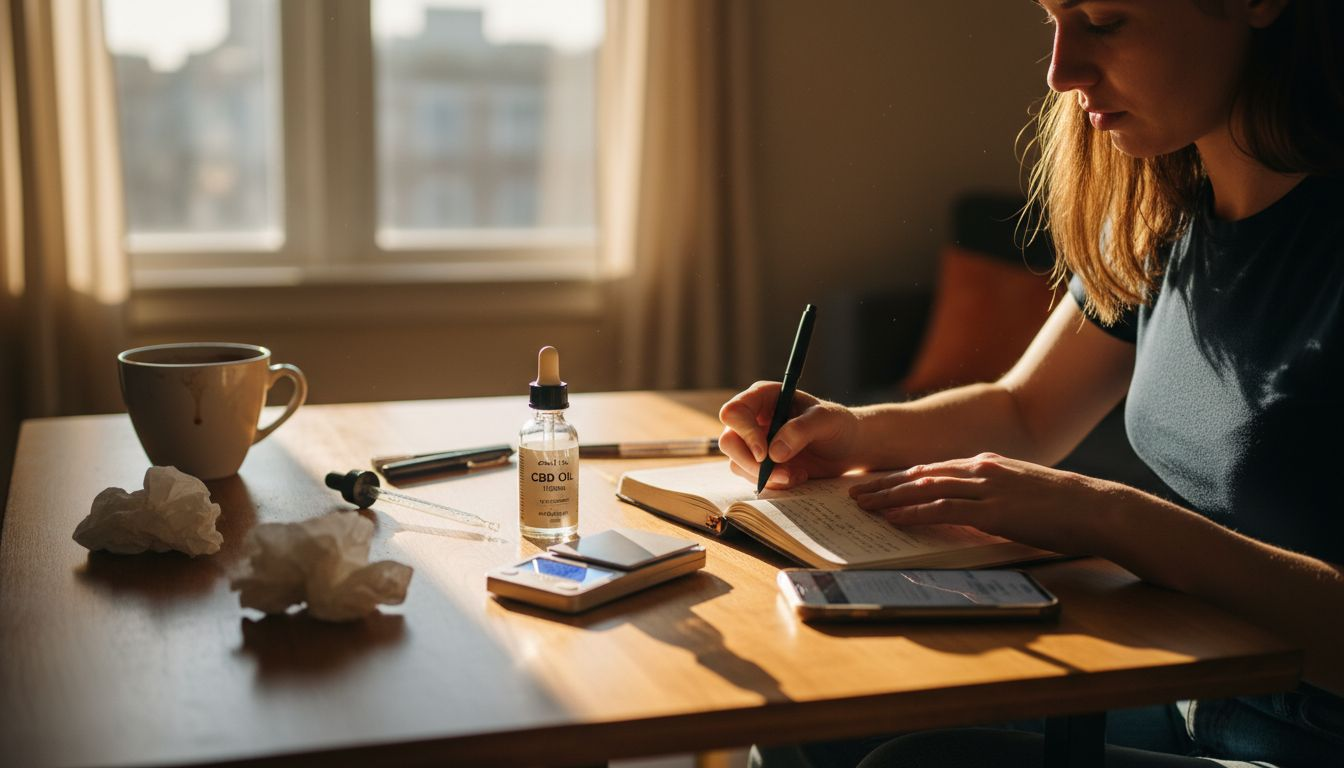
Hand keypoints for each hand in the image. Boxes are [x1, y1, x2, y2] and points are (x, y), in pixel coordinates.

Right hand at [718, 382, 860, 488]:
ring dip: (766, 476)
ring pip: (737, 463)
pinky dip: (774, 483)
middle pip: (729, 441)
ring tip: (797, 475)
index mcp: (763, 397)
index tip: (765, 453)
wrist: (846, 447)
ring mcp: (754, 442)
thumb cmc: (837, 425)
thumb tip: (773, 453)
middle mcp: (753, 418)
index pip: (734, 412)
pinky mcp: (760, 463)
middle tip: (783, 473)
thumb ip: (801, 430)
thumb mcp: (826, 420)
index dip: (744, 433)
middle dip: (752, 463)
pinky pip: (752, 478)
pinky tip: (797, 476)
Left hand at [848, 452, 1120, 555]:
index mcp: (987, 464)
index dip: (899, 476)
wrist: (1095, 508)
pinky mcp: (993, 509)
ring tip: (863, 506)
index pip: (932, 468)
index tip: (875, 483)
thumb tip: (968, 511)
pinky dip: (915, 513)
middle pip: (920, 474)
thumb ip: (991, 495)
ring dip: (890, 497)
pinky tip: (895, 518)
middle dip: (884, 484)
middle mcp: (981, 469)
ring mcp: (986, 487)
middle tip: (855, 492)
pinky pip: (944, 509)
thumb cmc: (1062, 507)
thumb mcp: (1020, 492)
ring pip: (925, 488)